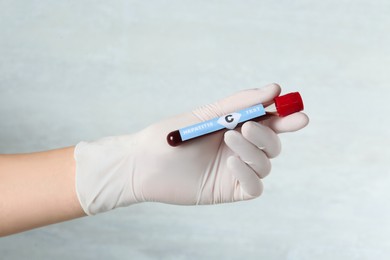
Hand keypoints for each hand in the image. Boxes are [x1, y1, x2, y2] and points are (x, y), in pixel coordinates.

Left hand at [75, 83, 308, 214]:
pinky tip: (231, 162)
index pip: (269, 122)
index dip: (286, 117)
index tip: (298, 111)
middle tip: (250, 126)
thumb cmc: (171, 135)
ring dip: (253, 150)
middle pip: (273, 144)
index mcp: (235, 128)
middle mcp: (239, 149)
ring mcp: (235, 171)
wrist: (144, 163)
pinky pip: (254, 186)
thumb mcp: (207, 115)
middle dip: (269, 133)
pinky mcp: (229, 190)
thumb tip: (275, 89)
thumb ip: (240, 103)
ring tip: (230, 138)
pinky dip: (249, 174)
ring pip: (265, 163)